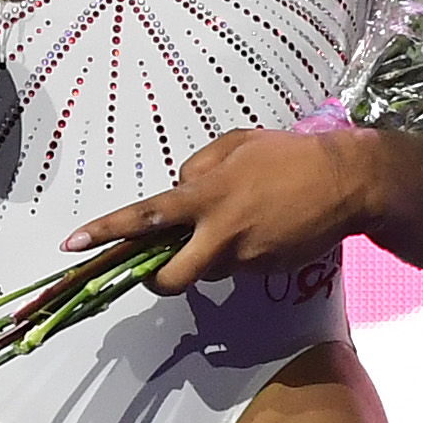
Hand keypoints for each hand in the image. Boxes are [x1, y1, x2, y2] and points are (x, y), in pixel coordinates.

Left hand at [65, 125, 370, 294]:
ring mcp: (244, 257)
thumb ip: (198, 166)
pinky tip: (266, 227)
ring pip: (207, 270)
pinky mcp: (266, 271)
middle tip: (157, 267)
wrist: (350, 182)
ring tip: (242, 220)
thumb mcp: (236, 144)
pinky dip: (240, 252)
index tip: (72, 244)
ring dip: (208, 255)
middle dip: (156, 279)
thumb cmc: (290, 155)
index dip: (105, 232)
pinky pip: (237, 268)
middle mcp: (220, 233)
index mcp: (206, 195)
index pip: (144, 217)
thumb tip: (179, 188)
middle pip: (169, 278)